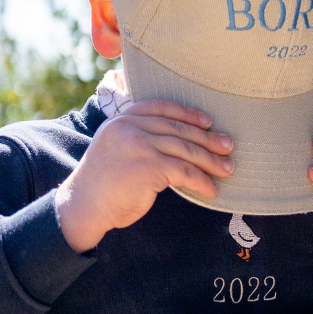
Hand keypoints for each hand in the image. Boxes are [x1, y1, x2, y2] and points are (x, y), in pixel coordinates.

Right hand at [55, 100, 234, 252]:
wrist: (83, 206)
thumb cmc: (103, 183)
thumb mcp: (116, 147)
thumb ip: (138, 136)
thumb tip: (179, 141)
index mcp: (122, 118)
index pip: (161, 107)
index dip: (187, 114)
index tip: (207, 122)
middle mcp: (130, 127)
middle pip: (178, 129)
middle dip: (208, 139)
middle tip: (228, 146)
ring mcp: (140, 145)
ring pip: (185, 150)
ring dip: (210, 160)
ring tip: (227, 169)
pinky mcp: (149, 167)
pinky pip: (184, 171)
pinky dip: (201, 181)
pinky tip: (210, 190)